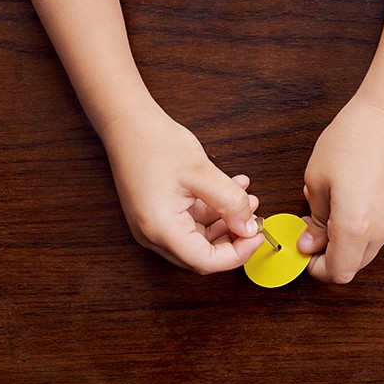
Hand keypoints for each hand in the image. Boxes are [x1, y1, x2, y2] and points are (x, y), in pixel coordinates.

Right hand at [103, 109, 263, 273]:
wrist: (127, 123)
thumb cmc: (154, 143)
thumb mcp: (203, 173)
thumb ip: (230, 202)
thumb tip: (248, 226)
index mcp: (161, 229)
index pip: (206, 261)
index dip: (237, 253)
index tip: (256, 236)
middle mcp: (154, 234)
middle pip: (203, 254)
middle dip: (233, 236)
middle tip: (253, 217)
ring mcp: (154, 225)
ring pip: (200, 237)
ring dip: (226, 221)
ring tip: (246, 198)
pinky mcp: (159, 213)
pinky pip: (192, 221)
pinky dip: (213, 210)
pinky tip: (231, 189)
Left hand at [297, 94, 383, 282]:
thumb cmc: (351, 140)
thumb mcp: (317, 180)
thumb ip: (314, 219)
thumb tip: (310, 242)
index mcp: (355, 227)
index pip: (338, 272)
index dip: (318, 269)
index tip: (306, 254)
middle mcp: (381, 230)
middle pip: (355, 265)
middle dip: (331, 257)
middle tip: (313, 233)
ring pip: (369, 249)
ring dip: (348, 242)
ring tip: (330, 212)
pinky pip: (381, 231)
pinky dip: (364, 228)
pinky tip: (351, 202)